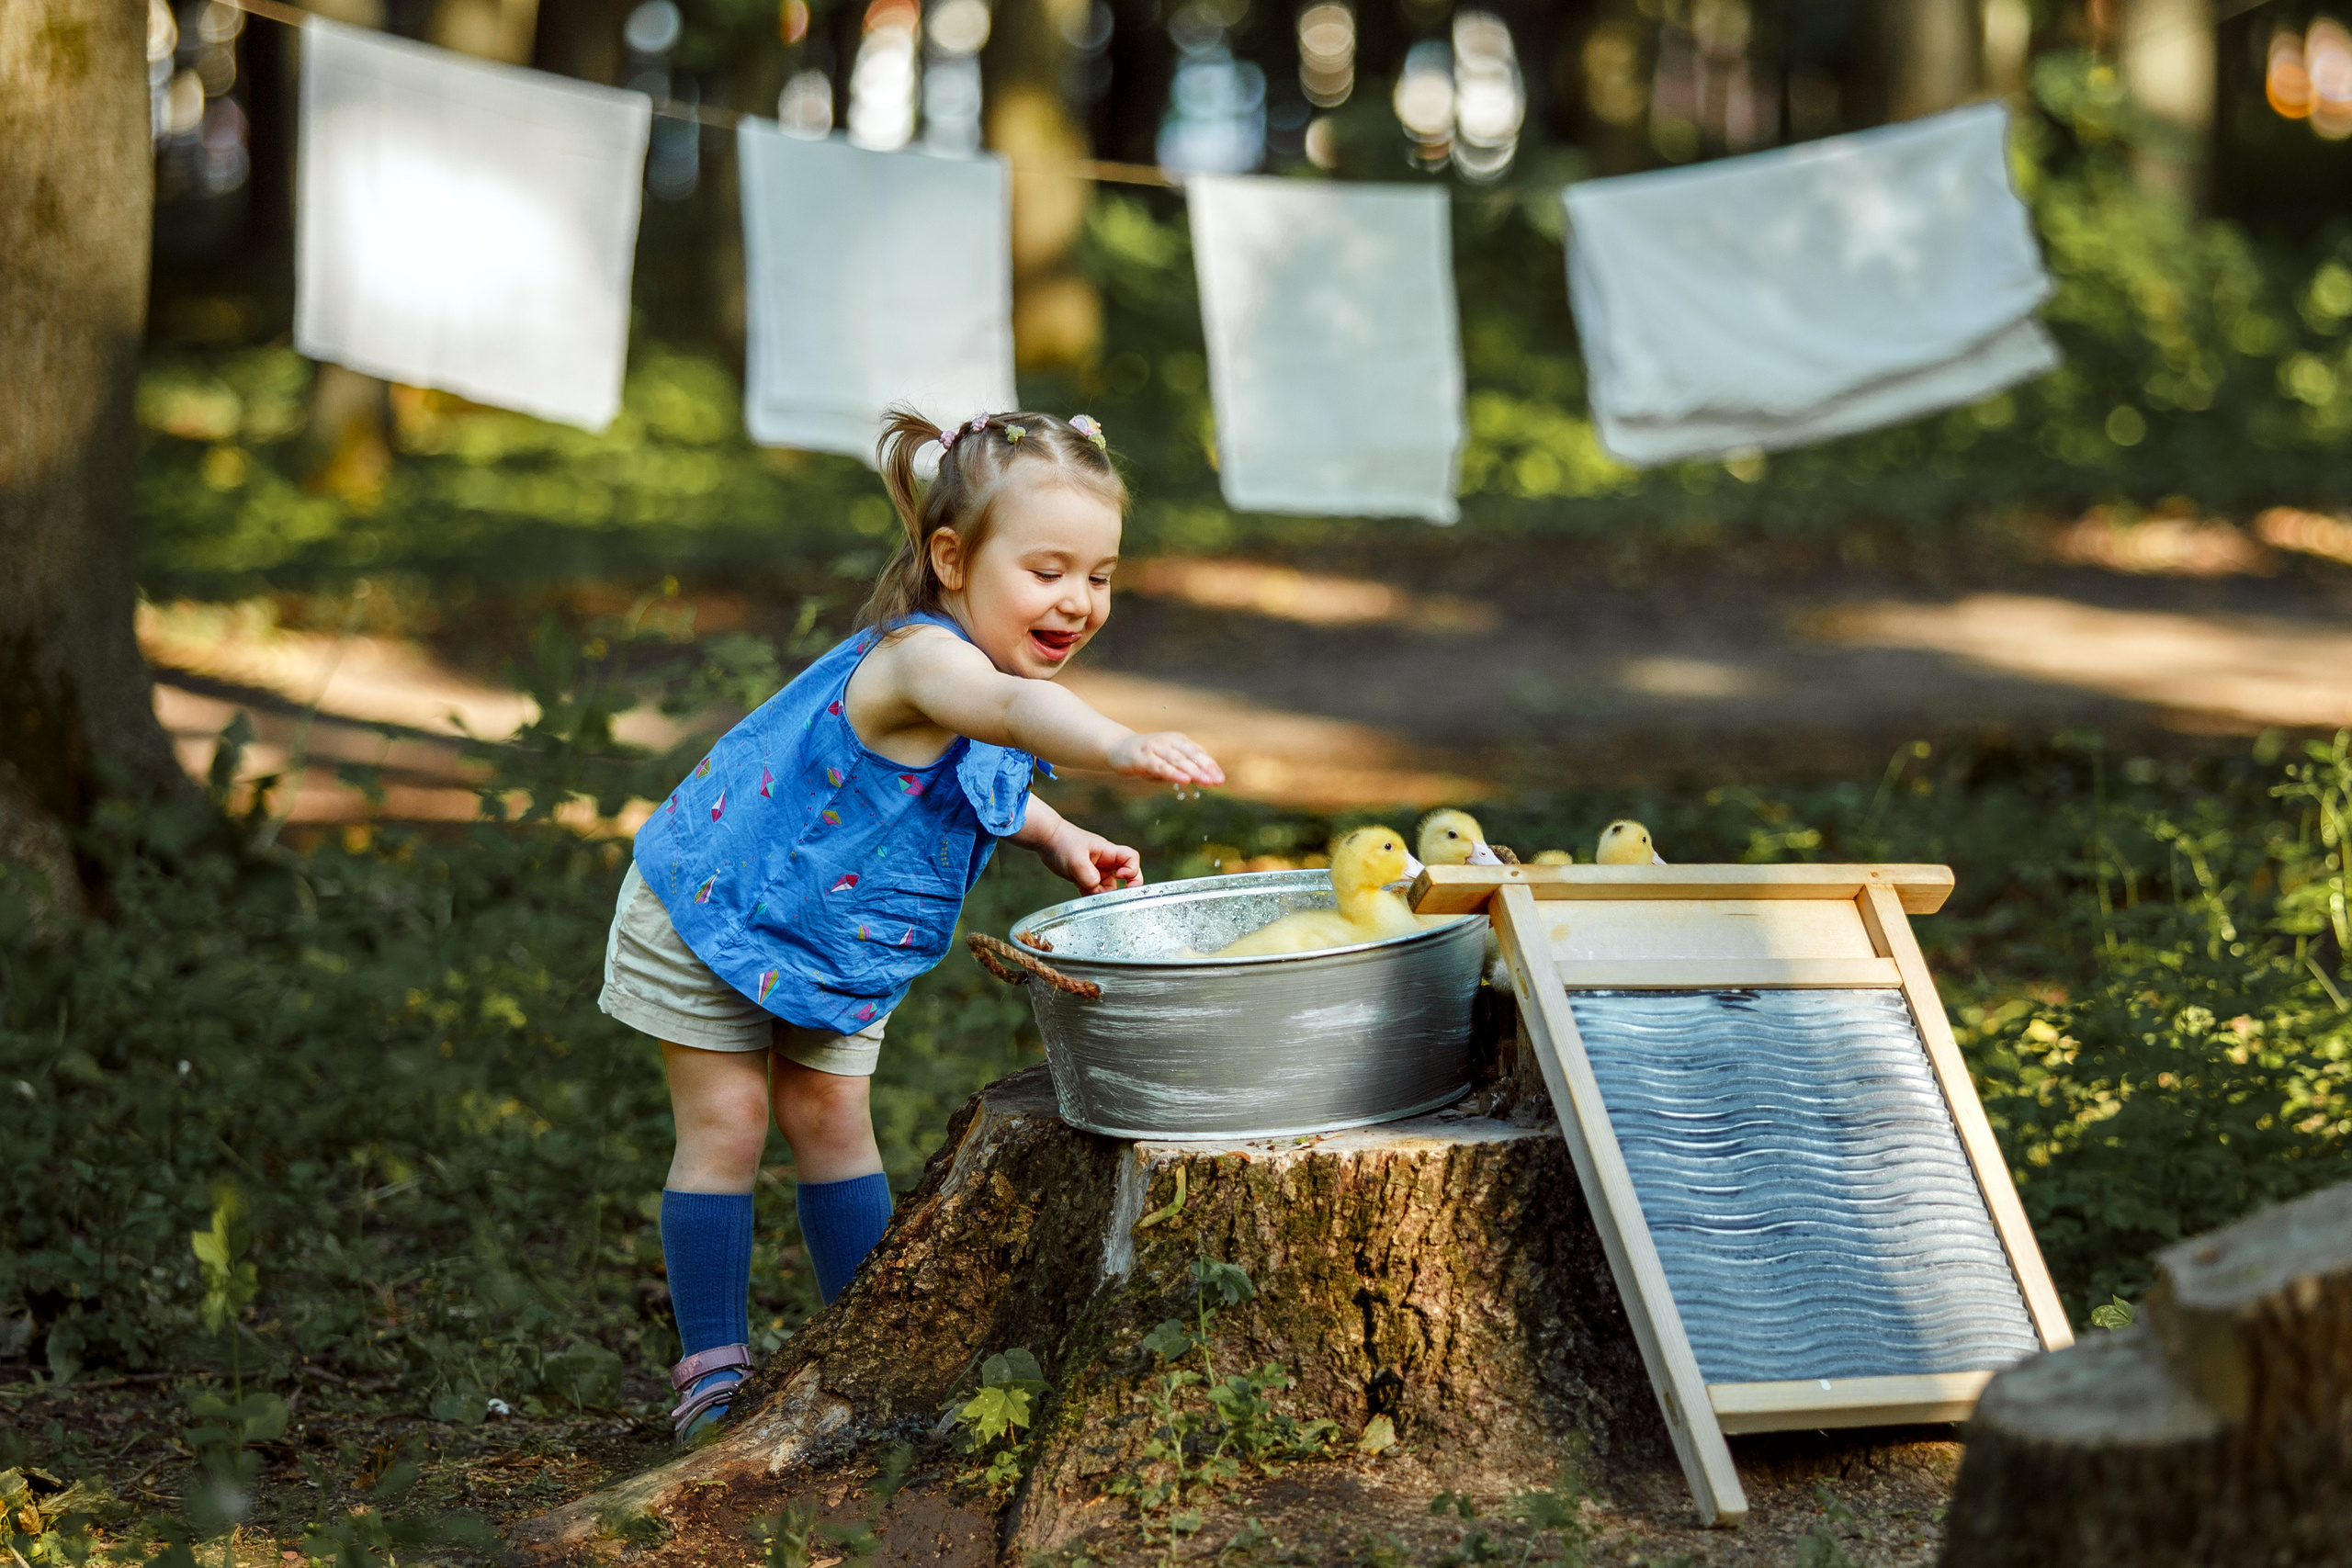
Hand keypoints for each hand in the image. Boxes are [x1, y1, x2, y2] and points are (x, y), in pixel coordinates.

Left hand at [1043, 823, 1143, 893]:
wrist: (1047, 840)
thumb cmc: (1063, 842)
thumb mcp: (1076, 859)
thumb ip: (1088, 875)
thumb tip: (1097, 891)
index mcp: (1108, 852)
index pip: (1131, 859)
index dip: (1132, 870)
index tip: (1120, 877)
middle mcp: (1105, 862)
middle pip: (1125, 877)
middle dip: (1122, 888)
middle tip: (1114, 898)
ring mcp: (1096, 871)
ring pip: (1108, 888)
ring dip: (1102, 896)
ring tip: (1090, 896)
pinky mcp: (1086, 878)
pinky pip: (1094, 892)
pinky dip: (1091, 897)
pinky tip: (1082, 897)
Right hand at [1106, 730, 1223, 786]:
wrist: (1116, 747)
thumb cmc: (1147, 756)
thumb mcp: (1168, 761)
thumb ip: (1185, 767)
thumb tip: (1207, 777)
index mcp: (1178, 740)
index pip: (1198, 752)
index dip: (1210, 765)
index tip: (1220, 779)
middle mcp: (1168, 741)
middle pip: (1191, 755)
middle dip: (1206, 769)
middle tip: (1218, 781)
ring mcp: (1155, 748)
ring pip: (1178, 760)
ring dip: (1193, 771)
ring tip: (1206, 781)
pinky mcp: (1143, 757)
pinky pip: (1161, 766)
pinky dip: (1173, 773)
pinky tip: (1184, 780)